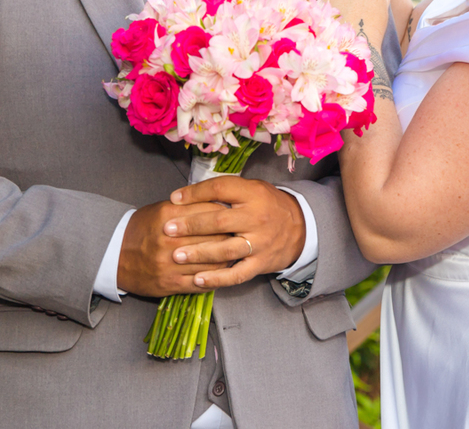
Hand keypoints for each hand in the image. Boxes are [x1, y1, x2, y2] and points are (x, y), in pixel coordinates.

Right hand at [117, 201, 231, 296]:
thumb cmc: (142, 229)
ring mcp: (170, 264)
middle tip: (244, 232)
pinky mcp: (170, 284)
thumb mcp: (162, 210)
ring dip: (229, 257)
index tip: (238, 213)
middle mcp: (169, 240)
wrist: (115, 256)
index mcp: (168, 217)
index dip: (227, 213)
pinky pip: (202, 282)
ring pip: (212, 261)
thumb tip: (221, 202)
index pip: (209, 212)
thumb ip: (189, 206)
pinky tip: (224, 271)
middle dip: (232, 234)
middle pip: (214, 236)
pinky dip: (217, 277)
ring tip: (238, 251)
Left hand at [167, 177, 305, 288]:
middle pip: (220, 220)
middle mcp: (257, 217)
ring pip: (226, 250)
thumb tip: (188, 193)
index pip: (220, 189)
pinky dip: (217, 279)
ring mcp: (260, 243)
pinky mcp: (261, 263)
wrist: (300, 228)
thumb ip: (226, 190)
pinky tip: (197, 280)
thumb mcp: (253, 188)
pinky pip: (237, 274)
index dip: (195, 193)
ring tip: (176, 255)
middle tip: (168, 229)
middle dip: (191, 225)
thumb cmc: (267, 205)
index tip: (174, 198)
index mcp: (253, 194)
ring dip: (199, 253)